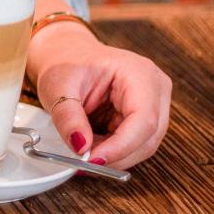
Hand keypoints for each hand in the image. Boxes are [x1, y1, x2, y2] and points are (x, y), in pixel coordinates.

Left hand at [26, 22, 172, 169]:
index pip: (144, 119)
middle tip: (82, 159)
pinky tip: (91, 144)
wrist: (66, 54)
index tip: (93, 159)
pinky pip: (135, 144)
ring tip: (83, 147)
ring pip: (143, 146)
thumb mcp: (58, 86)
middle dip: (115, 154)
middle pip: (148, 137)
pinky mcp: (145, 117)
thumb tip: (81, 148)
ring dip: (112, 154)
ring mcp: (154, 104)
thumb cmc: (65, 63)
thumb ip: (68, 117)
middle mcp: (155, 89)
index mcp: (139, 73)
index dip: (121, 146)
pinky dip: (112, 150)